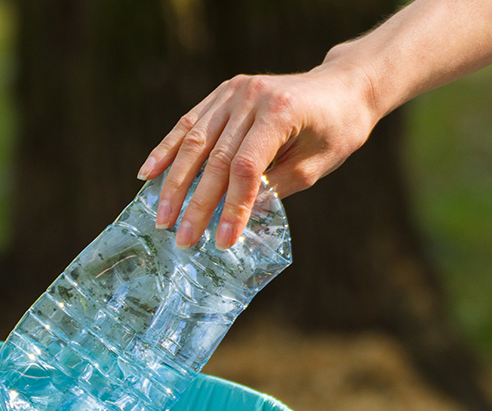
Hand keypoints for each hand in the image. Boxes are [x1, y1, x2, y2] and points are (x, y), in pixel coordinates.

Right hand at [137, 62, 378, 249]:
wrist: (343, 87)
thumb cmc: (336, 130)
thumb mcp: (314, 167)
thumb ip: (273, 188)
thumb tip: (234, 219)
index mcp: (280, 112)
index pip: (246, 168)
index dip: (232, 207)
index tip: (222, 241)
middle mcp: (252, 97)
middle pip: (215, 158)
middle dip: (196, 204)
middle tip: (182, 239)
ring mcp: (234, 91)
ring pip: (193, 141)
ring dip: (174, 183)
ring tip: (162, 217)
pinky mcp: (224, 92)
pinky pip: (189, 123)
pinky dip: (166, 150)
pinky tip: (148, 173)